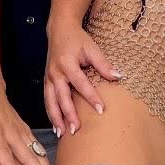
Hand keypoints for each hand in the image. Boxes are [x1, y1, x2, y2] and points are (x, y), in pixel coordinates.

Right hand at [44, 18, 121, 135]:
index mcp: (67, 64)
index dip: (91, 97)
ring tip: (63, 134)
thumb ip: (103, 64)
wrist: (59, 30)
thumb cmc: (77, 39)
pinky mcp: (46, 82)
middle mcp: (55, 73)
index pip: (81, 84)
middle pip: (62, 97)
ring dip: (56, 119)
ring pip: (51, 102)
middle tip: (76, 130)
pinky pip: (47, 101)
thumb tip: (118, 76)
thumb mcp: (92, 48)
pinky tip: (57, 126)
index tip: (101, 110)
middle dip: (68, 115)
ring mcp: (49, 78)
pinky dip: (51, 114)